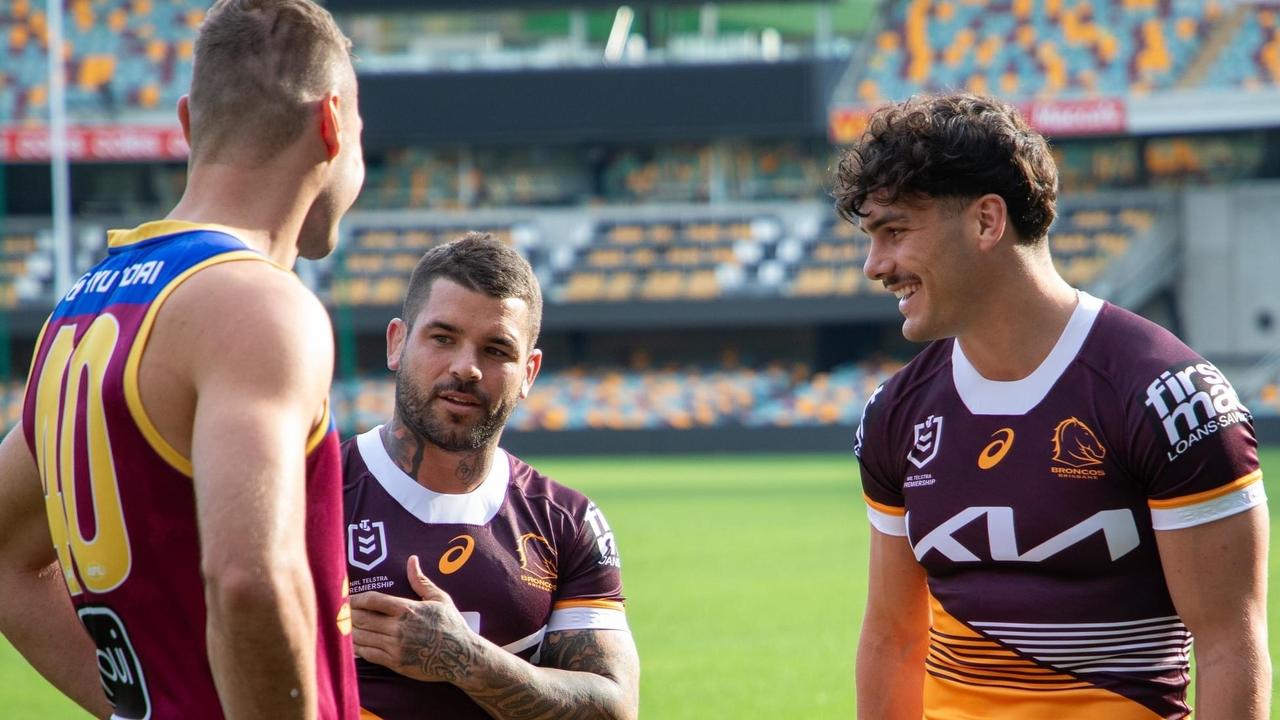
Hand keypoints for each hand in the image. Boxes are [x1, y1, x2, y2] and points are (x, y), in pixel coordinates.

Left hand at [350, 555, 477, 683]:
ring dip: (349, 631)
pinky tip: (351, 643)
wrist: (461, 657)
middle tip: (337, 611)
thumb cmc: (451, 625)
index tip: (347, 597)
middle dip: (347, 614)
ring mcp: (395, 647)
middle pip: (362, 618)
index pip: (373, 600)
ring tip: (341, 626)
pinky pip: (368, 654)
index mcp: (408, 609)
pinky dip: (356, 648)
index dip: (356, 598)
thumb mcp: (439, 599)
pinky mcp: (395, 663)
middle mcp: (399, 628)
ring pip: (362, 637)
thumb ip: (421, 580)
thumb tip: (412, 559)